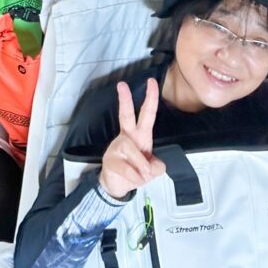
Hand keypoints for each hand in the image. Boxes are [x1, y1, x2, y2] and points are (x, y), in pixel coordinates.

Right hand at [99, 79, 165, 199]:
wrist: (117, 185)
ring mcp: (117, 147)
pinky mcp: (110, 160)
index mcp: (140, 135)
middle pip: (126, 116)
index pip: (146, 114)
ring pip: (134, 152)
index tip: (151, 82)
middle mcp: (127, 137)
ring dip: (142, 167)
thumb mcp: (153, 170)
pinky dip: (136, 178)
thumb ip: (157, 166)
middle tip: (122, 84)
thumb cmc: (136, 172)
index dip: (150, 99)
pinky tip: (133, 179)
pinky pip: (130, 170)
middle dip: (125, 100)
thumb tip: (149, 166)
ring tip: (143, 175)